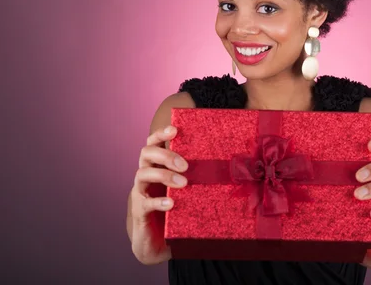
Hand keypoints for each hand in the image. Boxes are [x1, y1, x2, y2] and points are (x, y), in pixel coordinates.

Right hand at [129, 125, 187, 264]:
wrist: (159, 242)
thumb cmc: (178, 208)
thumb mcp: (189, 189)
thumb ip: (199, 176)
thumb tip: (231, 165)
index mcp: (157, 165)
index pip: (154, 142)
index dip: (161, 133)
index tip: (175, 130)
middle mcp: (146, 174)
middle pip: (146, 153)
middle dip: (166, 155)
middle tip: (185, 165)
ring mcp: (140, 192)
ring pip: (142, 174)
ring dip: (163, 175)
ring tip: (183, 183)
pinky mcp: (139, 211)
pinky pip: (144, 203)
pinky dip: (158, 201)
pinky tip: (171, 203)